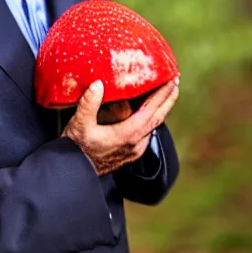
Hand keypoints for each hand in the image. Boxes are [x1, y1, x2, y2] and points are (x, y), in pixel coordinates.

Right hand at [63, 79, 178, 175]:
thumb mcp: (79, 123)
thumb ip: (88, 103)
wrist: (76, 172)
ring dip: (161, 108)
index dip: (162, 94)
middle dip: (169, 98)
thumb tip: (98, 84)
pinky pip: (147, 130)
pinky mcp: (131, 151)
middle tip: (175, 81)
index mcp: (128, 134)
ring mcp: (135, 148)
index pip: (151, 110)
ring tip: (165, 93)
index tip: (171, 80)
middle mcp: (136, 142)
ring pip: (154, 125)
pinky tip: (148, 111)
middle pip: (159, 117)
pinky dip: (152, 117)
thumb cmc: (77, 148)